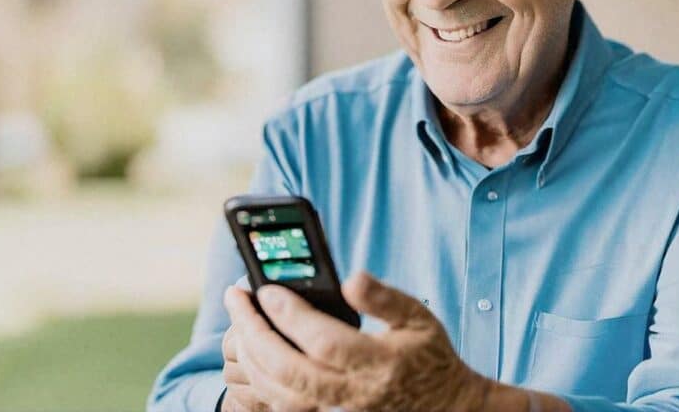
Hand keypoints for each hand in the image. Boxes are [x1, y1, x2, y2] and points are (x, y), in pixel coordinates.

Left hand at [222, 271, 492, 411]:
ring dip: (252, 355)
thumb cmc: (428, 356)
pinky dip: (261, 378)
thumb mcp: (419, 318)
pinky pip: (282, 404)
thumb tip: (352, 279)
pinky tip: (254, 350)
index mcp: (381, 363)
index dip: (292, 315)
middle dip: (255, 332)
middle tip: (236, 298)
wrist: (442, 406)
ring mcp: (339, 409)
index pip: (324, 341)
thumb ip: (385, 298)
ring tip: (240, 320)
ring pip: (279, 392)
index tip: (267, 289)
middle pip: (290, 369)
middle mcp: (356, 392)